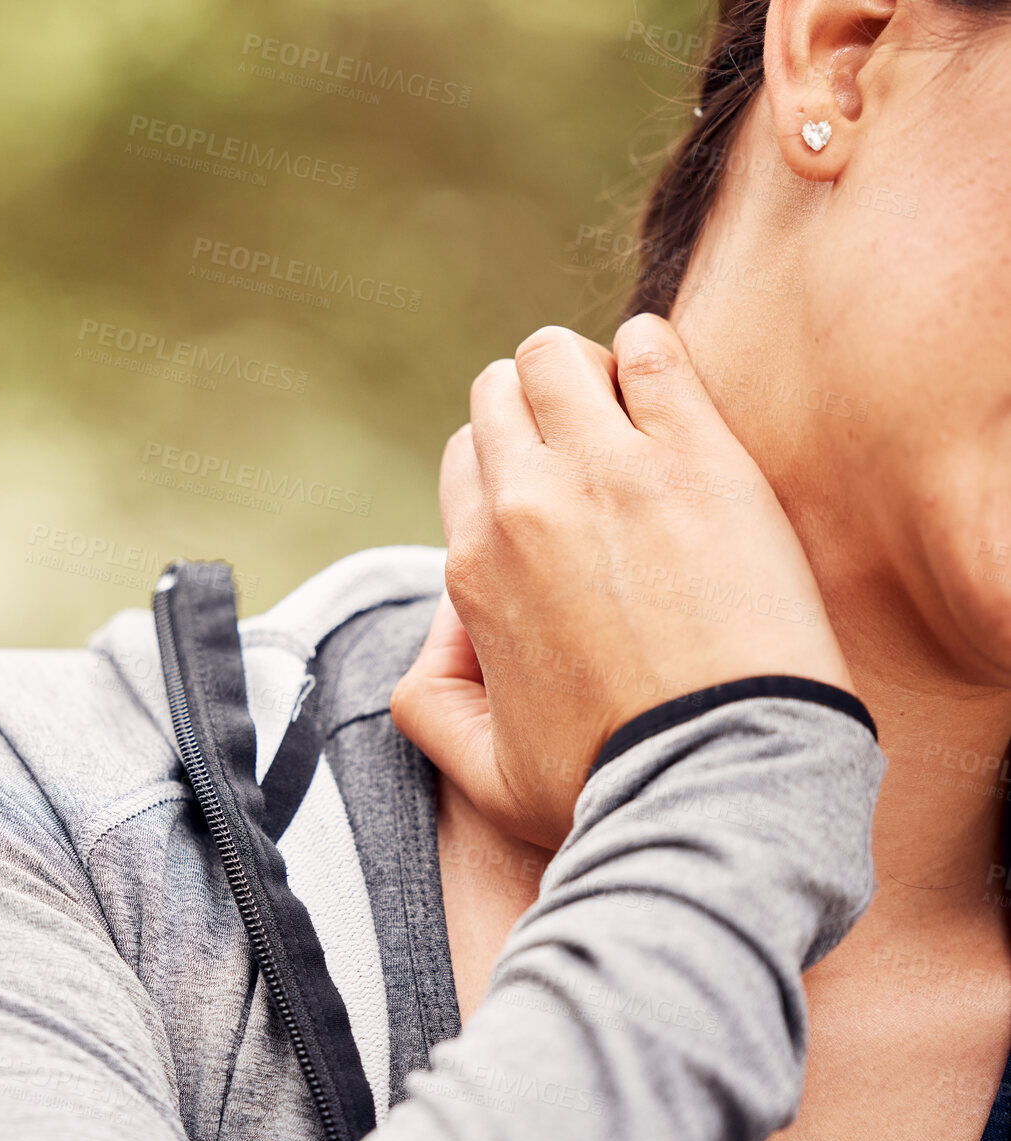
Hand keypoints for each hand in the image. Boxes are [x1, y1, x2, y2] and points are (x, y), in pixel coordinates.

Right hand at [390, 315, 852, 848]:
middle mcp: (521, 505)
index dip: (512, 464)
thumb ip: (429, 701)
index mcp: (473, 566)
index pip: (468, 457)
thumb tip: (444, 630)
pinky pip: (650, 350)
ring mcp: (606, 472)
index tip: (560, 489)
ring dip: (586, 368)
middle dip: (541, 404)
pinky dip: (650, 349)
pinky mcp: (694, 457)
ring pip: (556, 357)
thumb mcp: (482, 771)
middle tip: (602, 445)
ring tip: (636, 407)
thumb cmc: (609, 785)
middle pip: (501, 394)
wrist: (718, 781)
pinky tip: (668, 377)